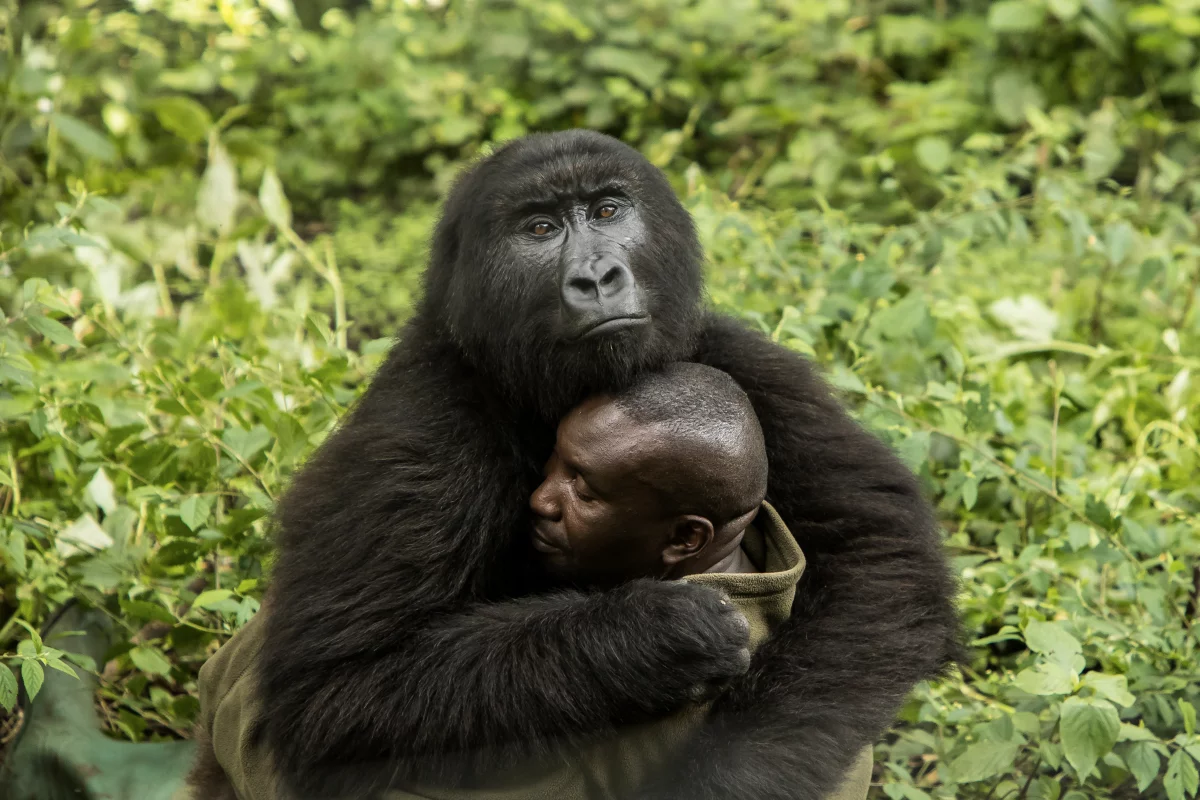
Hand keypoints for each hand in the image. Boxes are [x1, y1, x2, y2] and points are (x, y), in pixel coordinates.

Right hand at [604, 579, 750, 715]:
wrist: (587, 660)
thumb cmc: (615, 618)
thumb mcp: (650, 592)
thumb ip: (687, 596)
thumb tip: (719, 600)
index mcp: (692, 614)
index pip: (735, 619)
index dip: (728, 618)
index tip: (719, 618)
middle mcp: (699, 645)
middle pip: (740, 645)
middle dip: (732, 639)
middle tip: (718, 639)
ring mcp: (693, 675)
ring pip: (734, 669)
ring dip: (726, 660)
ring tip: (710, 657)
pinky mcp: (682, 699)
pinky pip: (712, 689)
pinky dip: (710, 681)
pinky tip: (696, 675)